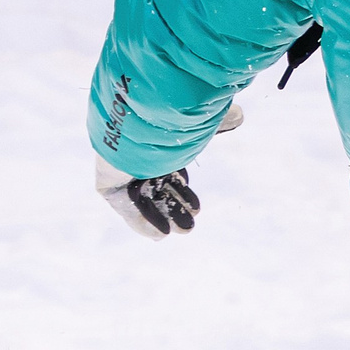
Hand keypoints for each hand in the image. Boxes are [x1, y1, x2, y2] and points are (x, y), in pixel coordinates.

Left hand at [94, 104, 241, 240]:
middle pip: (160, 190)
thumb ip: (219, 121)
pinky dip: (143, 222)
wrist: (133, 129)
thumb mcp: (199, 125)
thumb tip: (240, 114)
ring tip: (183, 231)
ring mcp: (122, 174)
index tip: (196, 207)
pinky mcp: (109, 187)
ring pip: (146, 201)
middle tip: (191, 224)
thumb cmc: (166, 124)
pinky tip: (160, 235)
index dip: (183, 190)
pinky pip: (126, 209)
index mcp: (156, 145)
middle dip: (177, 207)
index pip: (170, 171)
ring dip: (164, 217)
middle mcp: (139, 160)